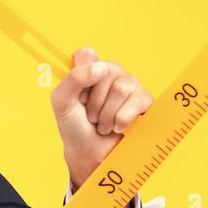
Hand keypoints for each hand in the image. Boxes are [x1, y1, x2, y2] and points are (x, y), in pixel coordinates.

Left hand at [50, 46, 154, 189]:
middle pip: (106, 72)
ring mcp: (130, 85)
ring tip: (103, 123)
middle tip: (90, 115)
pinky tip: (117, 127)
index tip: (77, 95)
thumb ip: (73, 79)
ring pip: (122, 88)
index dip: (82, 76)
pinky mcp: (144, 101)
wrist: (89, 153)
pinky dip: (122, 120)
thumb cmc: (74, 127)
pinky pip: (138, 101)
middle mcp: (111, 72)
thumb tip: (101, 68)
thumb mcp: (62, 102)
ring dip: (107, 114)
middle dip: (94, 102)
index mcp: (90, 68)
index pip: (88, 54)